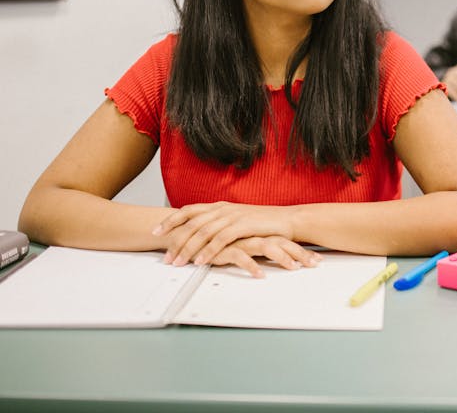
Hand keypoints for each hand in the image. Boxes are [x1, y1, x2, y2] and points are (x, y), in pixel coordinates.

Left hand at [153, 201, 306, 269]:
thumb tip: (202, 235)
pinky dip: (208, 250)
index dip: (171, 220)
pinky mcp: (243, 225)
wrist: (288, 220)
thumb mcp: (238, 221)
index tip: (156, 232)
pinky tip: (200, 261)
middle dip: (175, 239)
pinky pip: (220, 239)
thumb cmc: (264, 224)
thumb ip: (220, 225)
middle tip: (165, 256)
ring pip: (203, 231)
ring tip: (179, 263)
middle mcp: (223, 208)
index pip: (189, 210)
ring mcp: (233, 215)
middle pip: (192, 222)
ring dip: (188, 248)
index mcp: (220, 206)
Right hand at [208, 236, 322, 277]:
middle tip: (314, 264)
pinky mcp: (225, 248)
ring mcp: (240, 240)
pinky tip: (260, 275)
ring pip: (265, 247)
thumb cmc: (217, 241)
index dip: (301, 250)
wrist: (191, 232)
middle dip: (300, 254)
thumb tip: (275, 257)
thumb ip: (257, 247)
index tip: (315, 260)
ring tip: (293, 267)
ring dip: (281, 257)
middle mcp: (252, 235)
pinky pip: (240, 257)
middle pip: (281, 242)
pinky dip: (251, 266)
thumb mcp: (241, 243)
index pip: (284, 240)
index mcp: (258, 233)